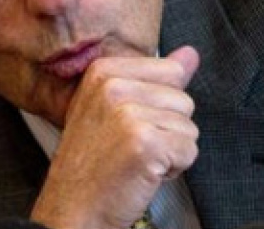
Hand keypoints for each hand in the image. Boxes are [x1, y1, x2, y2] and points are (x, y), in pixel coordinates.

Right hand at [30, 46, 199, 228]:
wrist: (72, 209)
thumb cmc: (93, 163)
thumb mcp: (116, 109)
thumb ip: (156, 79)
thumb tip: (191, 54)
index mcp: (104, 71)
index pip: (171, 71)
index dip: (160, 105)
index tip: (130, 125)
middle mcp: (114, 86)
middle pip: (183, 99)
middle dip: (168, 129)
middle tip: (132, 147)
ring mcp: (129, 114)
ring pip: (189, 126)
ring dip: (171, 150)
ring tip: (137, 159)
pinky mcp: (145, 143)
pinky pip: (189, 150)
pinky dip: (174, 169)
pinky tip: (144, 173)